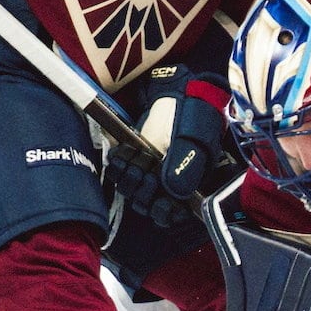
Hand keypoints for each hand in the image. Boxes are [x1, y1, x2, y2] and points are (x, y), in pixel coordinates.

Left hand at [114, 65, 230, 225]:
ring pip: (130, 192)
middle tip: (149, 170)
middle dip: (144, 190)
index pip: (170, 215)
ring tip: (138, 159)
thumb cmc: (191, 118)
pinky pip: (117, 174)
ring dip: (130, 178)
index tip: (161, 198)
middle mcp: (164, 184)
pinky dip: (117, 166)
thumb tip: (172, 193)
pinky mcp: (132, 160)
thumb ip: (185, 167)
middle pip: (146, 205)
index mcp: (184, 185)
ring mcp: (147, 172)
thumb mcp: (193, 141)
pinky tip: (125, 153)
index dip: (163, 211)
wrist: (176, 95)